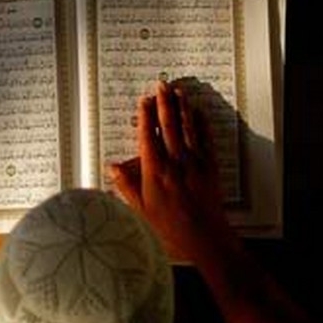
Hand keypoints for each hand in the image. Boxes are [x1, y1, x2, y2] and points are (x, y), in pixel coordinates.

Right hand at [108, 81, 231, 259]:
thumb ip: (126, 186)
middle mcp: (174, 161)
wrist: (203, 236)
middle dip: (164, 102)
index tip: (144, 101)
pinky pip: (206, 138)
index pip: (147, 135)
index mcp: (155, 171)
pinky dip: (202, 123)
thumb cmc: (170, 227)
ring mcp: (194, 162)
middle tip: (161, 85)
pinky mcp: (210, 166)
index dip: (145, 116)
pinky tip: (199, 113)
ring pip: (187, 127)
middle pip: (168, 125)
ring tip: (178, 91)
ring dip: (182, 107)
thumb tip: (112, 168)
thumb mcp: (140, 209)